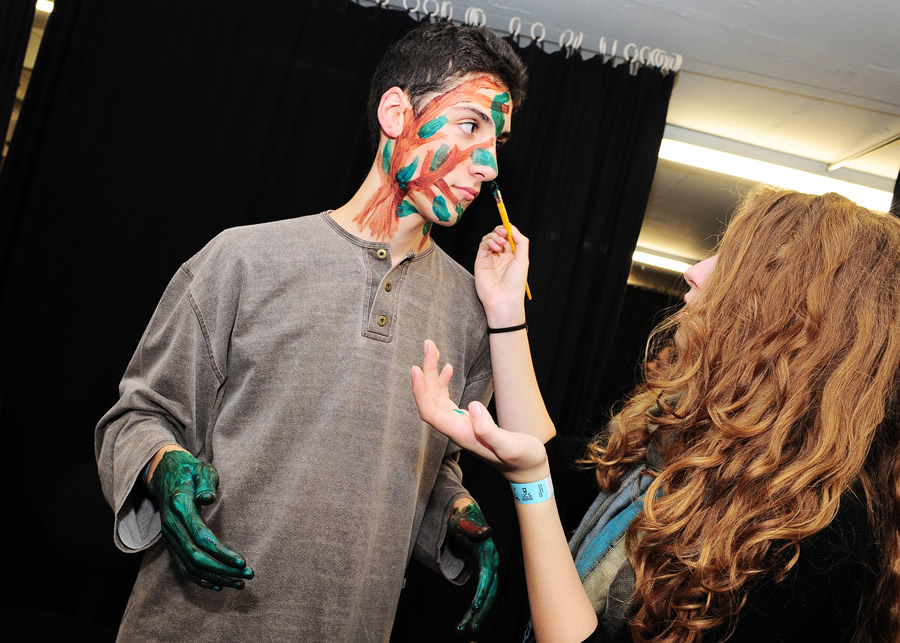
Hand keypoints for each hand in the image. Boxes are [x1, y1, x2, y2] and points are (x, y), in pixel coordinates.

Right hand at [148, 450, 254, 589]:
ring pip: (190, 566)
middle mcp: (171, 527)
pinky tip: (218, 585)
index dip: (222, 553)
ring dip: (215, 578)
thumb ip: (206, 482)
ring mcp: (169, 538)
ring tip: (239, 583)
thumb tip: (208, 498)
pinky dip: (200, 579)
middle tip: (247, 576)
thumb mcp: (202, 469)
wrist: (165, 474)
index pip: (201, 538)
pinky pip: (182, 568)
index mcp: (180, 507)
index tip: (242, 562)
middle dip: (223, 570)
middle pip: (196, 557)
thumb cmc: (191, 471)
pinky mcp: (171, 544)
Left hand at [411, 340, 548, 482]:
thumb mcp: (511, 447)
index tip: (417, 368)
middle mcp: (456, 429)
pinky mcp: (466, 420)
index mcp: (462, 434)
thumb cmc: (522, 459)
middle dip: (427, 371)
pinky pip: (446, 399)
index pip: (430, 412)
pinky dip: (444, 382)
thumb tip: (472, 406)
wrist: (528, 469)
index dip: (420, 391)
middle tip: (429, 344)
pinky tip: (448, 369)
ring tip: (433, 349)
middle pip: (430, 399)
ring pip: (436, 397)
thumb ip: (489, 430)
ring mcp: (460, 424)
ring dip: (433, 373)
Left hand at [449, 499, 498, 634]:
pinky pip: (482, 594)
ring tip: (463, 630)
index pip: (487, 576)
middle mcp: (491, 563)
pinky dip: (476, 607)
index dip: (482, 592)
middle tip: (468, 629)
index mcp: (488, 553)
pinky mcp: (483, 573)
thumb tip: (488, 530)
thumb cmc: (462, 518)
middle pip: (490, 592)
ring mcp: (488, 569)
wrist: (465, 514)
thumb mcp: (464, 521)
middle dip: (480, 612)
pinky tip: (467, 620)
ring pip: (487, 597)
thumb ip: (475, 528)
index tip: (474, 606)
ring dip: (477, 615)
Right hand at [474, 224, 528, 321]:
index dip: (509, 230)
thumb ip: (521, 241)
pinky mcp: (481, 261)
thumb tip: (512, 228)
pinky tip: (495, 248)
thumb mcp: (523, 259)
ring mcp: (490, 258)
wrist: (503, 299)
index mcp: (512, 256)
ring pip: (489, 239)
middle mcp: (501, 256)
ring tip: (500, 243)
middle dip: (500, 231)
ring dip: (494, 236)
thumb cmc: (515, 283)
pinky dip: (488, 242)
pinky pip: (482, 245)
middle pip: (498, 236)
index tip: (509, 227)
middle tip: (504, 233)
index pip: (509, 238)